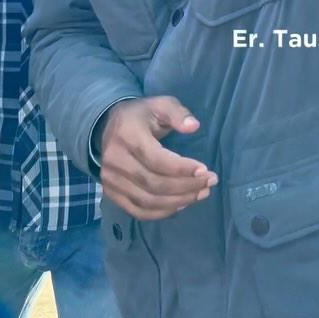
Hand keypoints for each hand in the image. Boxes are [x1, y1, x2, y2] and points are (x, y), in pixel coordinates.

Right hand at [99, 96, 217, 220]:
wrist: (108, 126)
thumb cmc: (141, 116)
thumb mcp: (160, 104)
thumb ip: (177, 113)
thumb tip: (194, 126)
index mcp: (128, 135)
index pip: (156, 160)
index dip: (182, 169)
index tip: (205, 171)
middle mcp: (115, 160)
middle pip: (154, 184)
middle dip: (186, 187)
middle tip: (209, 184)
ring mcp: (111, 180)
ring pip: (147, 201)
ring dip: (178, 202)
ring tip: (200, 194)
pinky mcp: (111, 193)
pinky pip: (137, 211)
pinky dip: (161, 213)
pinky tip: (180, 205)